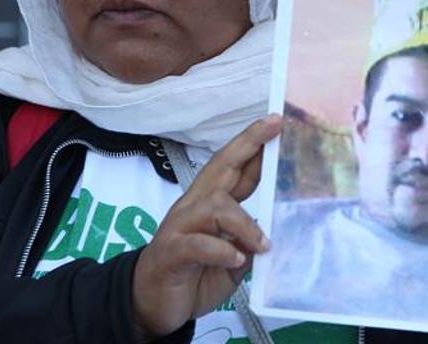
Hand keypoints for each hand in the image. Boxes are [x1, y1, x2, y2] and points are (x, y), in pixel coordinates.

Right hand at [131, 115, 281, 340]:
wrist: (150, 306)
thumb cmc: (194, 276)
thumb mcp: (232, 259)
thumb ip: (248, 241)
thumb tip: (270, 230)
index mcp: (208, 204)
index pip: (233, 167)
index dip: (254, 144)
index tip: (276, 122)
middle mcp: (193, 207)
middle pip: (220, 167)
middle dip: (247, 145)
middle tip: (272, 129)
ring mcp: (179, 227)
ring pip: (214, 206)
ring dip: (243, 223)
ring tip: (262, 245)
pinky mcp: (171, 252)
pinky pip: (197, 244)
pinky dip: (221, 250)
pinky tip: (236, 260)